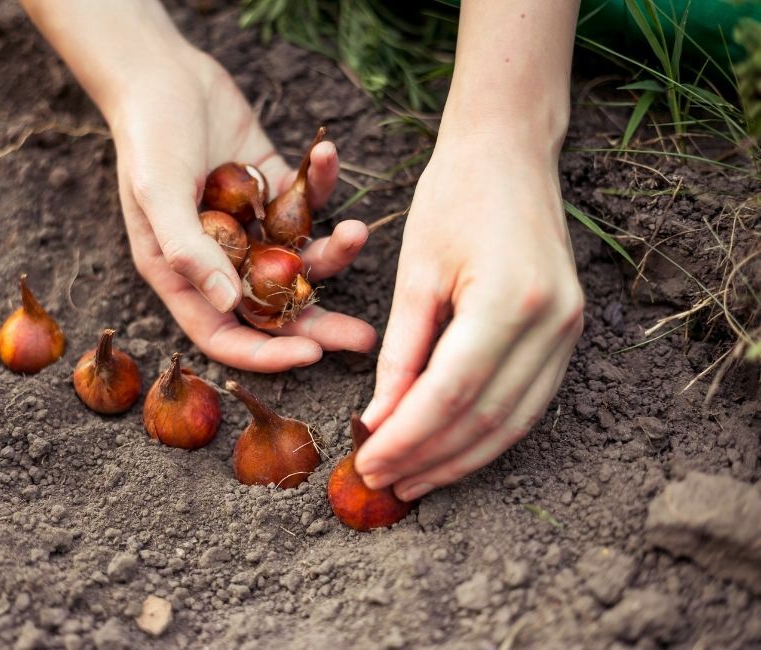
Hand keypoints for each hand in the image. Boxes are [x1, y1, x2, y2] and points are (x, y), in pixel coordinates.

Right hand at [105, 45, 375, 371]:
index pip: (225, 334)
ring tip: (358, 231)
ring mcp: (251, 225)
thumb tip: (225, 303)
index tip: (312, 355)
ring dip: (333, 250)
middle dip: (319, 325)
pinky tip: (326, 152)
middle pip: (273, 308)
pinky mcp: (273, 188)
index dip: (266, 353)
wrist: (161, 72)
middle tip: (365, 339)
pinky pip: (306, 199)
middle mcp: (220, 258)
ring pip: (300, 257)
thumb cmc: (148, 134)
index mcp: (183, 273)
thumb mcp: (158, 192)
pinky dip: (320, 181)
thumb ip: (188, 249)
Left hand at [354, 131, 583, 499]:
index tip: (367, 463)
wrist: (510, 154)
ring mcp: (569, 332)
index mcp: (510, 301)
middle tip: (382, 482)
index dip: (406, 439)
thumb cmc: (452, 197)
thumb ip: (401, 353)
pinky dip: (486, 435)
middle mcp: (552, 324)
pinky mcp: (569, 335)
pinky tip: (450, 451)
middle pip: (484, 419)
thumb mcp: (415, 273)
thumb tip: (380, 421)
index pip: (450, 395)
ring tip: (411, 481)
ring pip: (512, 424)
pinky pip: (528, 404)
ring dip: (459, 460)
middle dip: (429, 459)